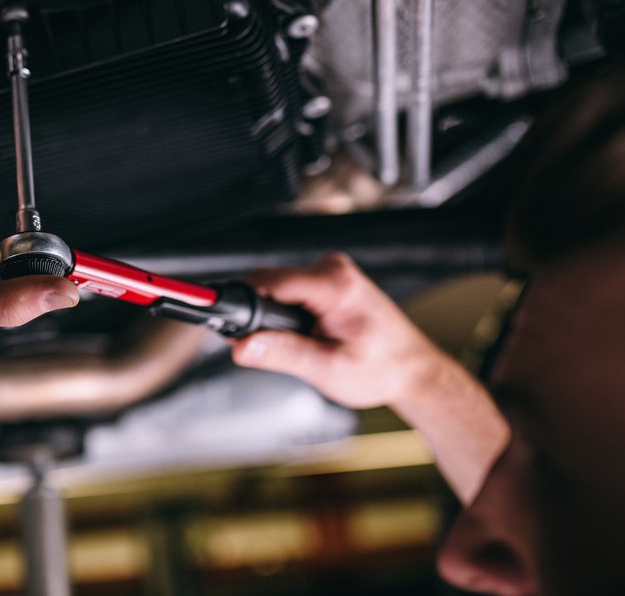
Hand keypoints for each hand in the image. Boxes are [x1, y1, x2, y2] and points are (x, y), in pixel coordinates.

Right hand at [231, 253, 449, 408]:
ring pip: (276, 285)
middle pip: (269, 281)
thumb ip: (283, 354)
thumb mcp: (328, 370)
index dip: (243, 303)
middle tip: (266, 348)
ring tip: (297, 344)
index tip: (225, 323)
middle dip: (259, 314)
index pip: (269, 281)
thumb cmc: (382, 370)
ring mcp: (332, 271)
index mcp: (336, 286)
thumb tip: (242, 345)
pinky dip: (286, 311)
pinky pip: (290, 288)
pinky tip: (303, 334)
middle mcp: (334, 269)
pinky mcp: (329, 279)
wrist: (413, 370)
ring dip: (274, 314)